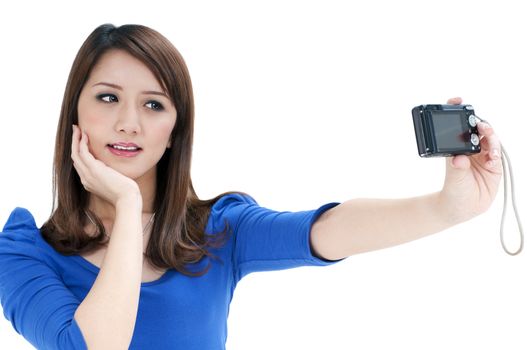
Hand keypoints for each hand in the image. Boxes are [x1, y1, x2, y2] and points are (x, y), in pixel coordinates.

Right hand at [71, 124, 140, 205]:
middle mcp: (85, 179)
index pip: (79, 165)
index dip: (78, 152)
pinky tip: (85, 135)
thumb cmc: (125, 192)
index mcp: (89, 183)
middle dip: (73, 143)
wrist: (127, 199)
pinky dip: (82, 142)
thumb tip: (112, 170)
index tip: (81, 141)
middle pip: (74, 158)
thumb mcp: (114, 183)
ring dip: (75, 139)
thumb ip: (109, 176)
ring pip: (75, 153)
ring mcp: (87, 175)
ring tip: (77, 128)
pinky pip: (83, 152)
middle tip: (75, 130)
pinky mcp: (94, 170)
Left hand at [439, 97, 502, 223]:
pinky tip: (492, 157)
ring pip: (490, 140)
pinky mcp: (494, 166)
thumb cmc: (453, 192)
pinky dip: (496, 154)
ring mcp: (483, 157)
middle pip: (477, 130)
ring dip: (490, 137)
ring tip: (486, 137)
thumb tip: (458, 159)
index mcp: (456, 148)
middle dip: (479, 124)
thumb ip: (456, 169)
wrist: (461, 210)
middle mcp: (470, 150)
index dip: (459, 112)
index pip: (458, 126)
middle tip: (479, 124)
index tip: (457, 100)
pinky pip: (497, 155)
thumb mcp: (453, 181)